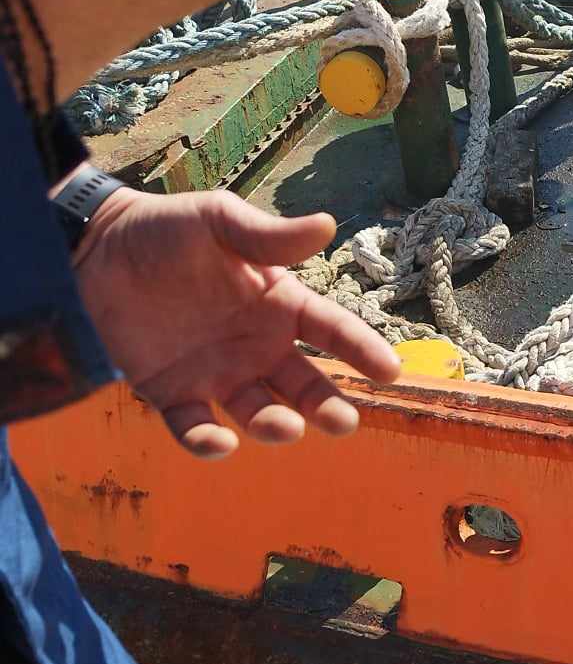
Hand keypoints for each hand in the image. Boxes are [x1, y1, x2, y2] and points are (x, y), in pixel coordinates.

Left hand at [74, 188, 400, 458]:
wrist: (91, 250)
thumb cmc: (162, 229)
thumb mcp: (218, 220)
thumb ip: (269, 235)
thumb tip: (328, 226)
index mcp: (277, 303)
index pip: (331, 330)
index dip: (362, 350)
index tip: (391, 372)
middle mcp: (256, 345)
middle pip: (305, 385)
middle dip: (327, 406)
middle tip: (342, 421)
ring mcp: (216, 373)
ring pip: (259, 412)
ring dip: (275, 426)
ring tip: (281, 426)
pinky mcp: (171, 393)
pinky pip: (195, 428)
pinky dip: (207, 443)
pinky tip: (217, 442)